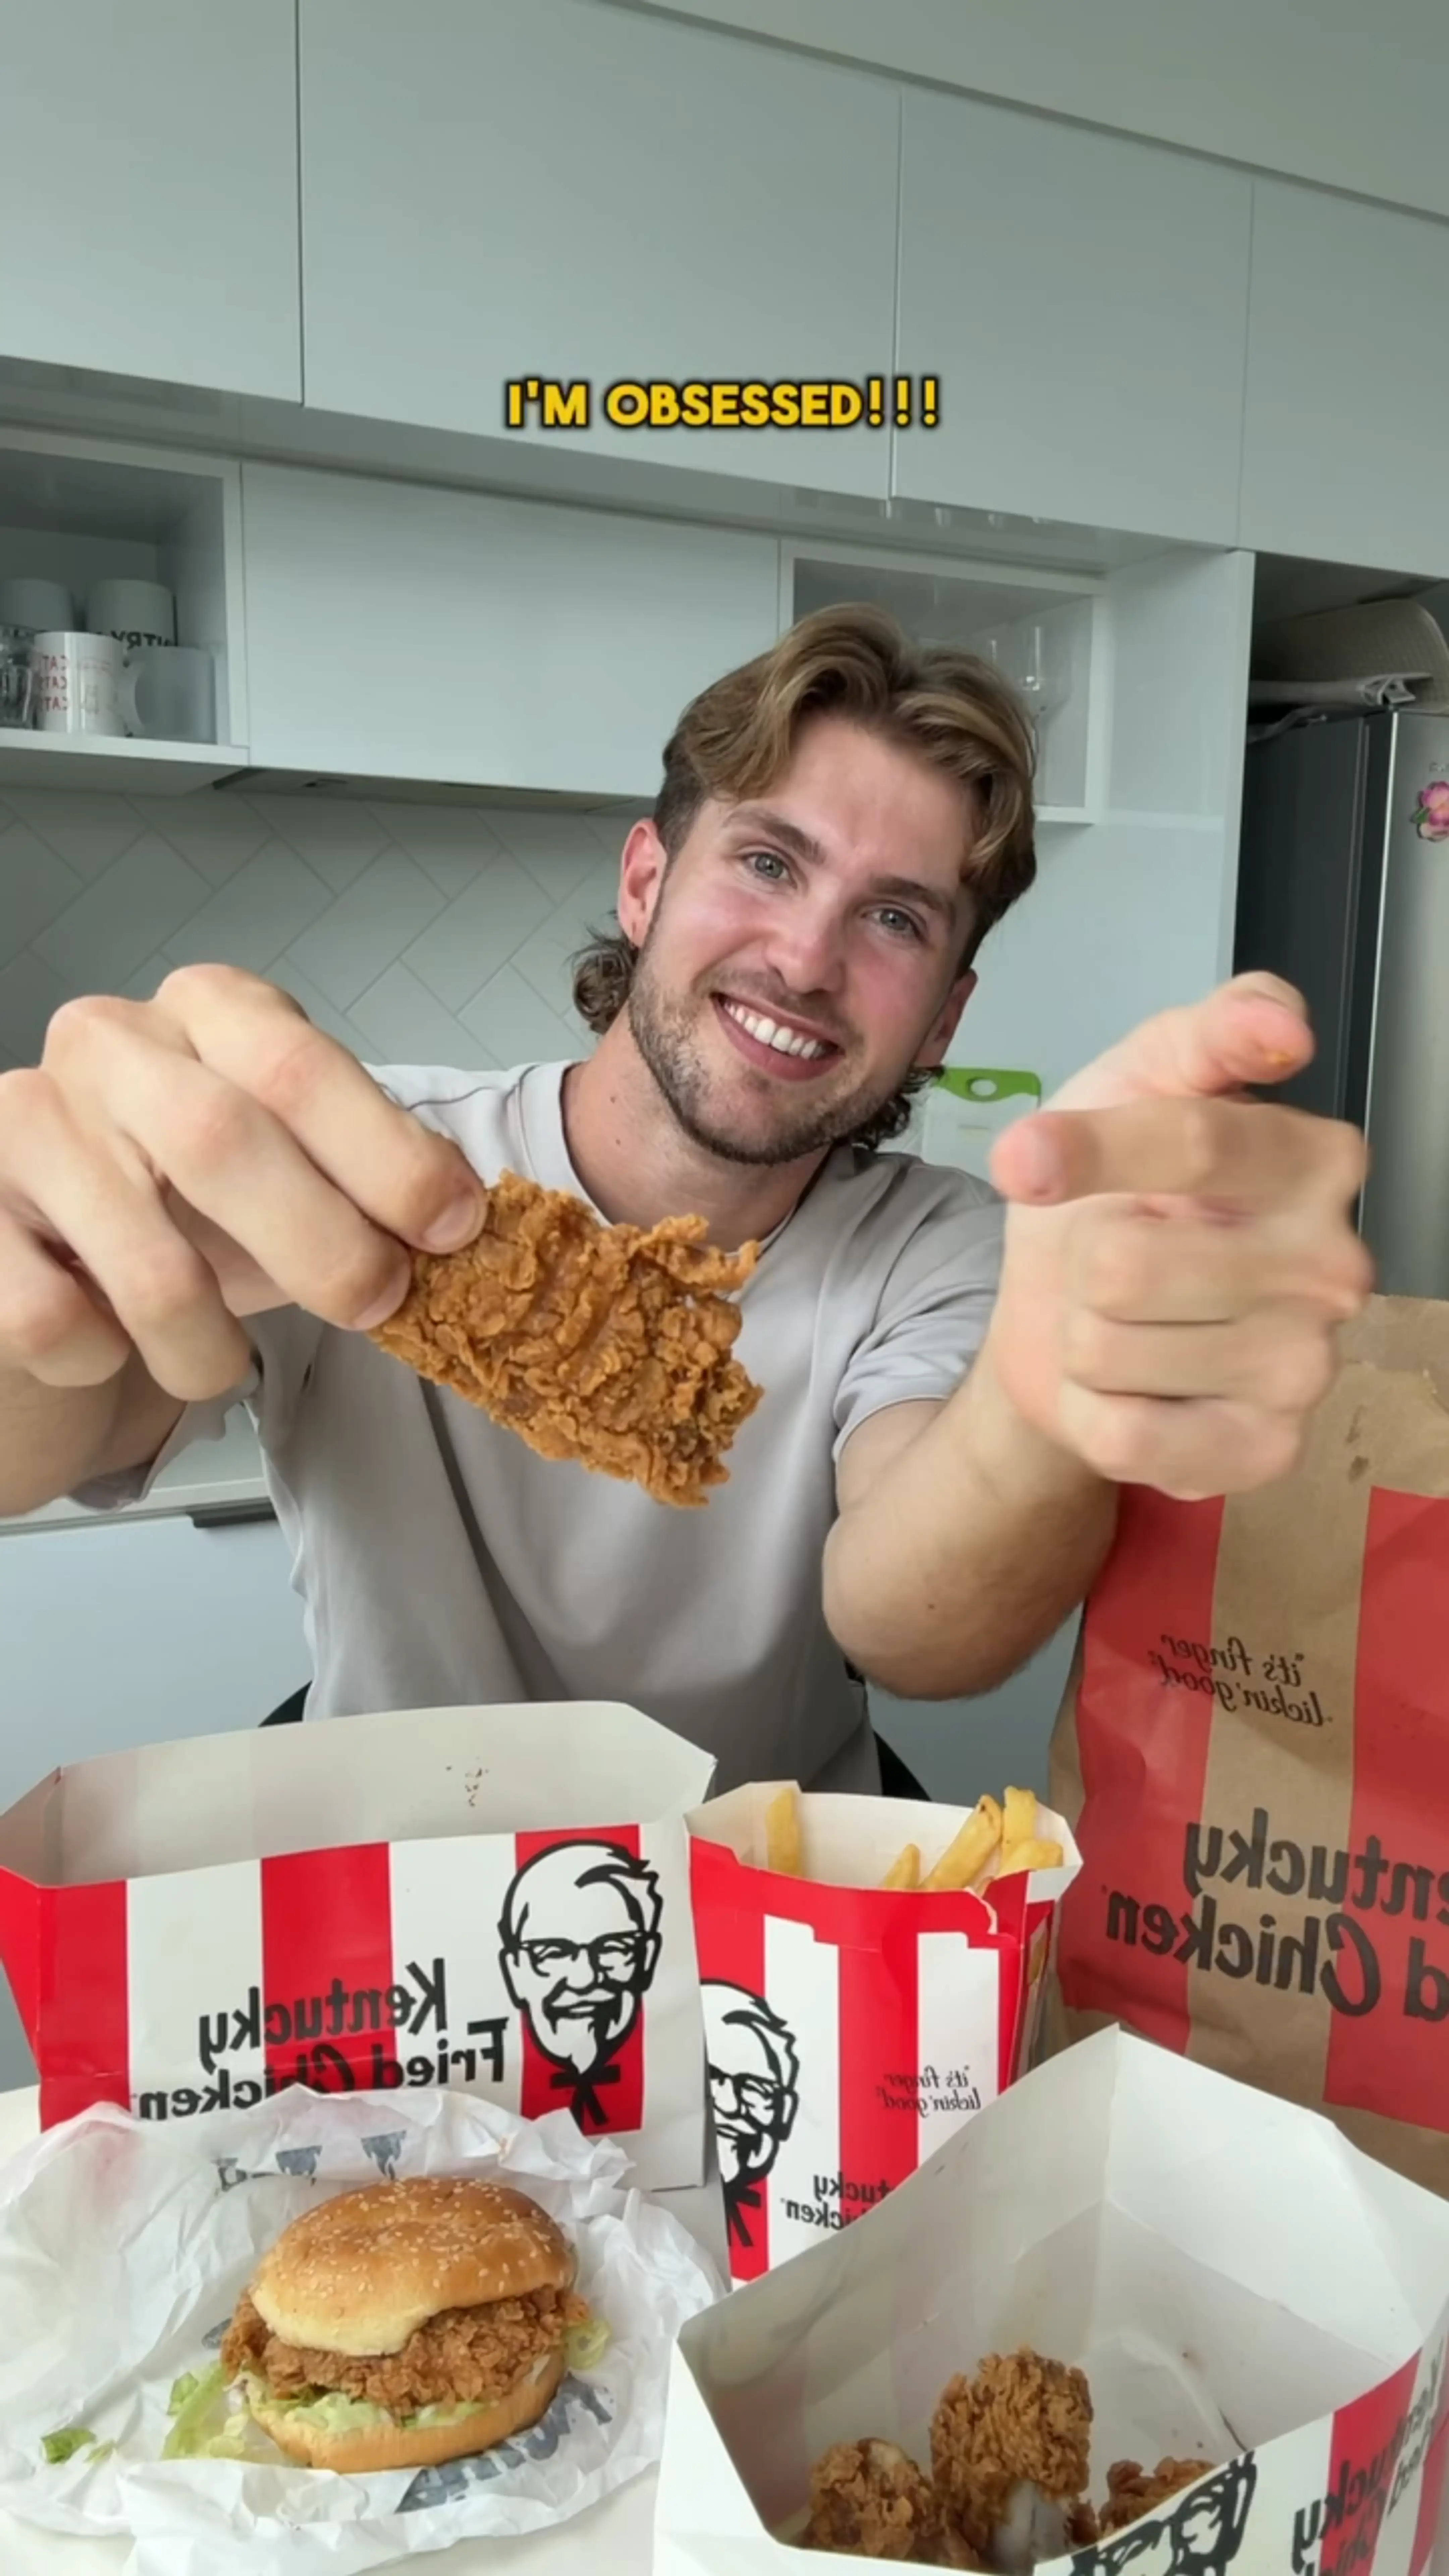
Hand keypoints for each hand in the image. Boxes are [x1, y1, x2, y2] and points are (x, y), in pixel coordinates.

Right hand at [0, 964, 487, 1400]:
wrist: (49, 1257)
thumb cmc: (187, 1211)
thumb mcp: (289, 1177)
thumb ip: (365, 1185)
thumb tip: (458, 1224)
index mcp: (206, 1013)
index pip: (299, 1067)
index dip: (386, 1154)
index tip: (452, 1227)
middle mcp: (108, 1043)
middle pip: (223, 1142)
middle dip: (323, 1244)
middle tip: (377, 1305)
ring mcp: (25, 1121)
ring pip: (149, 1268)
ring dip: (211, 1349)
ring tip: (218, 1361)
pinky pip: (58, 1325)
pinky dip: (106, 1363)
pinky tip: (107, 1341)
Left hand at [983, 974, 1371, 1499]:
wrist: (1076, 1315)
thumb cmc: (1118, 1191)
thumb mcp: (1142, 1080)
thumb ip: (1211, 1031)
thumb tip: (1282, 1027)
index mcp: (1316, 1162)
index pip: (1193, 1140)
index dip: (1084, 1150)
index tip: (1022, 1160)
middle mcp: (1333, 1267)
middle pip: (1125, 1262)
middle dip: (1082, 1263)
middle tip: (1113, 1264)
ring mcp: (1306, 1368)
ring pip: (1107, 1347)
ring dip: (1084, 1337)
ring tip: (1127, 1323)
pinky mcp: (1264, 1451)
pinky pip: (1121, 1435)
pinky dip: (1094, 1414)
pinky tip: (1137, 1392)